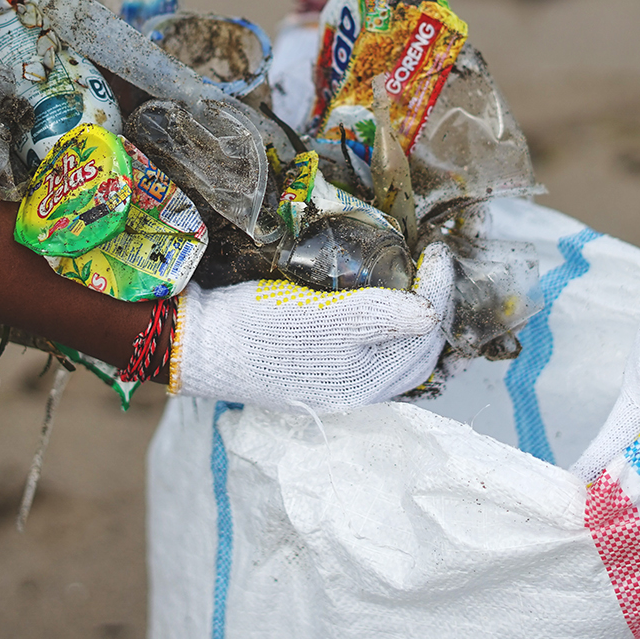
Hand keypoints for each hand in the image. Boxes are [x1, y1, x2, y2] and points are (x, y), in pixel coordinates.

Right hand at [171, 243, 453, 411]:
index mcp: (369, 382)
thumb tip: (432, 313)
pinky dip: (387, 328)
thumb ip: (383, 317)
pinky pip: (371, 353)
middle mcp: (360, 390)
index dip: (439, 287)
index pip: (426, 331)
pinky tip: (381, 307)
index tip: (436, 248)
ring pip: (398, 354)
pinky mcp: (317, 370)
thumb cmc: (261, 330)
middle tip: (432, 263)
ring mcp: (338, 382)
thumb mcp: (326, 318)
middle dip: (434, 305)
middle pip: (419, 349)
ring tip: (415, 283)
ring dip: (413, 319)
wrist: (200, 346)